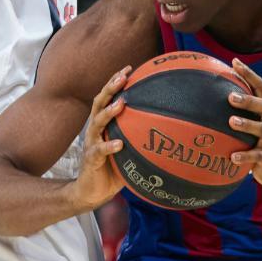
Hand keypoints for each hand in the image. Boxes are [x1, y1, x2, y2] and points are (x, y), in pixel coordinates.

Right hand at [70, 66, 129, 209]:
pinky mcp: (90, 159)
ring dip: (109, 112)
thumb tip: (170, 131)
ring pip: (97, 122)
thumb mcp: (129, 150)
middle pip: (100, 102)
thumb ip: (141, 138)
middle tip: (123, 76)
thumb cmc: (112, 169)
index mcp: (103, 125)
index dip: (116, 81)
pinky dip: (109, 146)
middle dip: (110, 88)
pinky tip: (118, 143)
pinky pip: (99, 151)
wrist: (91, 192)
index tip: (129, 68)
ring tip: (120, 104)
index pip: (108, 98)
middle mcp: (95, 129)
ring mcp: (91, 143)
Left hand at [227, 59, 261, 189]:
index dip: (249, 74)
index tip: (235, 63)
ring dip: (247, 124)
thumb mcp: (258, 122)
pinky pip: (257, 156)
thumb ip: (245, 109)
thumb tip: (215, 91)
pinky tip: (232, 157)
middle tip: (231, 97)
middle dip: (249, 100)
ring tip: (231, 122)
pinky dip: (245, 156)